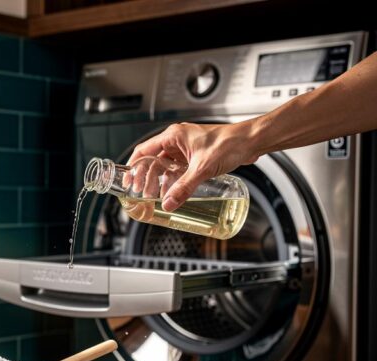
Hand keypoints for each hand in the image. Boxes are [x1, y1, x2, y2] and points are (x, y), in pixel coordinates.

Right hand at [128, 121, 261, 210]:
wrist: (251, 141)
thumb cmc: (230, 142)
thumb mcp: (202, 168)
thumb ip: (184, 187)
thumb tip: (169, 203)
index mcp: (173, 136)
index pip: (143, 150)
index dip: (133, 166)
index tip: (129, 180)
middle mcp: (178, 140)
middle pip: (153, 160)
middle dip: (146, 177)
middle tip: (141, 192)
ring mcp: (187, 148)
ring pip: (166, 165)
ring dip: (160, 179)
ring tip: (155, 195)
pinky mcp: (196, 156)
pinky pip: (178, 168)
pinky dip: (173, 179)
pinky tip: (173, 190)